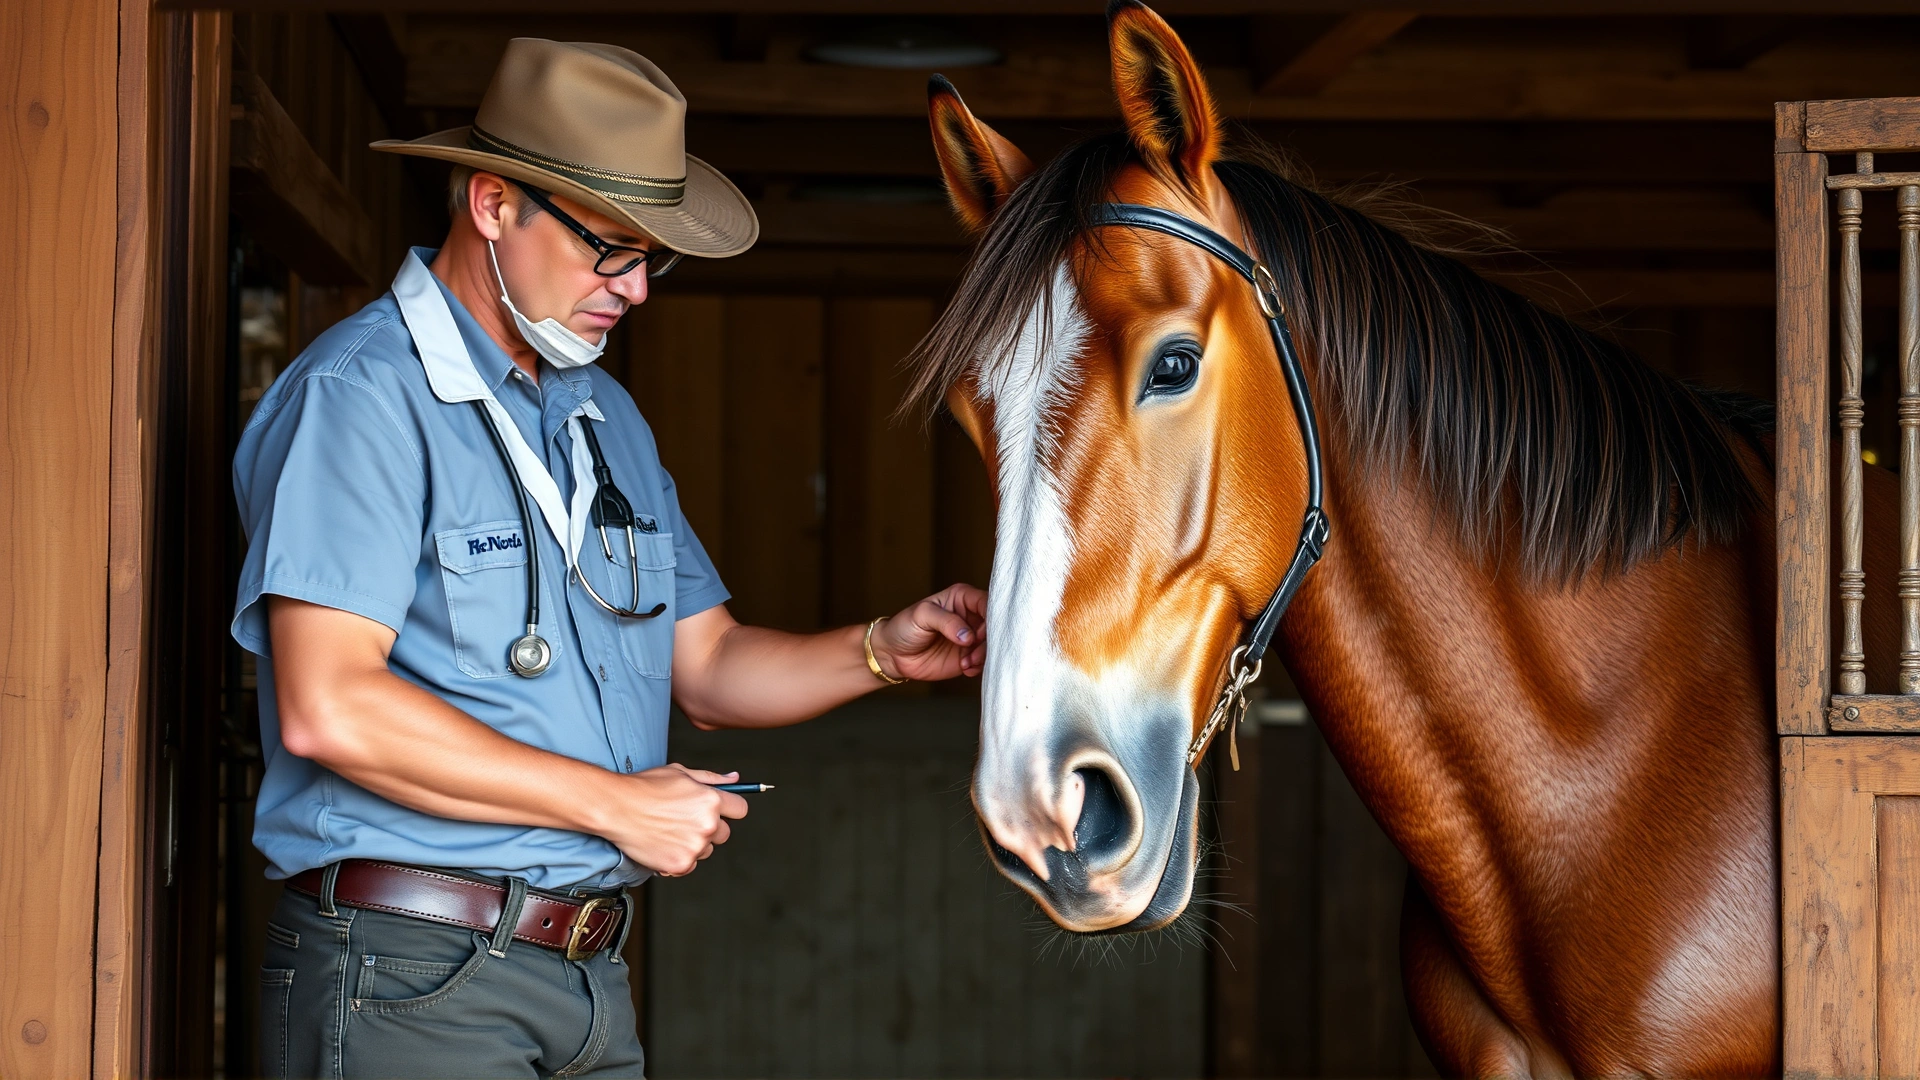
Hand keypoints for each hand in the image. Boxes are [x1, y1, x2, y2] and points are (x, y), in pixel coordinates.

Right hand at [597, 764, 748, 876]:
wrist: (615, 808)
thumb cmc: (645, 787)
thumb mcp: (680, 773)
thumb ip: (711, 778)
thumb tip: (735, 779)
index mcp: (711, 800)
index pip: (740, 810)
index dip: (730, 809)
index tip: (720, 811)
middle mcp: (707, 824)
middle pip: (725, 834)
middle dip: (710, 828)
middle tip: (684, 821)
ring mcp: (695, 846)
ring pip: (706, 850)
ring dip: (694, 844)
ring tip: (669, 831)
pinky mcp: (681, 864)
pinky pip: (690, 865)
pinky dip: (678, 859)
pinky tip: (662, 844)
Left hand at [869, 583, 986, 681]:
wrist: (892, 654)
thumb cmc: (903, 626)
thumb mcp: (921, 615)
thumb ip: (946, 621)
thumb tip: (968, 635)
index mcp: (962, 598)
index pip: (987, 602)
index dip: (991, 617)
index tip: (980, 632)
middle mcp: (970, 616)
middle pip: (994, 626)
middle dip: (988, 641)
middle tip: (972, 652)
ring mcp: (970, 638)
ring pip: (991, 645)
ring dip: (983, 656)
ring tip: (966, 662)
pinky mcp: (968, 656)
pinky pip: (984, 662)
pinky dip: (979, 667)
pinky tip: (965, 668)